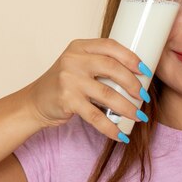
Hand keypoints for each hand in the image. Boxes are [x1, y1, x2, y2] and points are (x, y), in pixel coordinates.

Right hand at [23, 38, 148, 141]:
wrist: (35, 102)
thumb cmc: (65, 83)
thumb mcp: (79, 64)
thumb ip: (100, 63)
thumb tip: (138, 75)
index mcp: (80, 47)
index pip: (111, 46)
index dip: (131, 58)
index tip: (146, 70)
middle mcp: (74, 60)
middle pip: (112, 68)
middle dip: (133, 84)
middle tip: (144, 97)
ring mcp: (69, 80)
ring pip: (108, 94)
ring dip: (128, 107)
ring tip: (139, 116)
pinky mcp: (67, 100)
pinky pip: (95, 116)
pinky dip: (111, 127)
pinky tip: (121, 134)